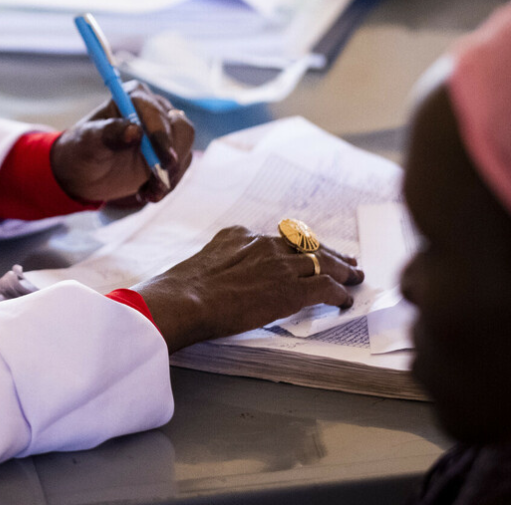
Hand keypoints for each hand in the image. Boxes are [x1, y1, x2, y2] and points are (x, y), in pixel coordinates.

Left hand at [50, 83, 194, 203]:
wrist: (85, 172)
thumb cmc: (82, 149)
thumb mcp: (88, 141)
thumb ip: (109, 133)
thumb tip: (135, 130)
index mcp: (134, 97)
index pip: (156, 113)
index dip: (162, 136)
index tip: (164, 162)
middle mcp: (154, 109)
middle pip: (181, 128)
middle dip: (171, 160)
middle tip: (158, 184)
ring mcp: (165, 130)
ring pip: (185, 149)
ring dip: (170, 176)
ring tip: (147, 194)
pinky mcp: (170, 151)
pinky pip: (181, 166)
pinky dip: (168, 183)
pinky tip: (147, 193)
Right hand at [135, 226, 364, 352]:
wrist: (184, 300)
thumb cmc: (182, 289)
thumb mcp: (202, 262)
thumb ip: (221, 260)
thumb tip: (222, 276)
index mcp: (240, 236)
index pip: (279, 238)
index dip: (299, 246)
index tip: (307, 250)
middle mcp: (263, 244)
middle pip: (306, 245)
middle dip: (330, 253)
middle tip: (347, 260)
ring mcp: (279, 266)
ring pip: (323, 262)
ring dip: (343, 271)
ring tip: (354, 277)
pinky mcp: (291, 289)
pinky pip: (326, 287)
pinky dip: (340, 293)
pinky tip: (344, 300)